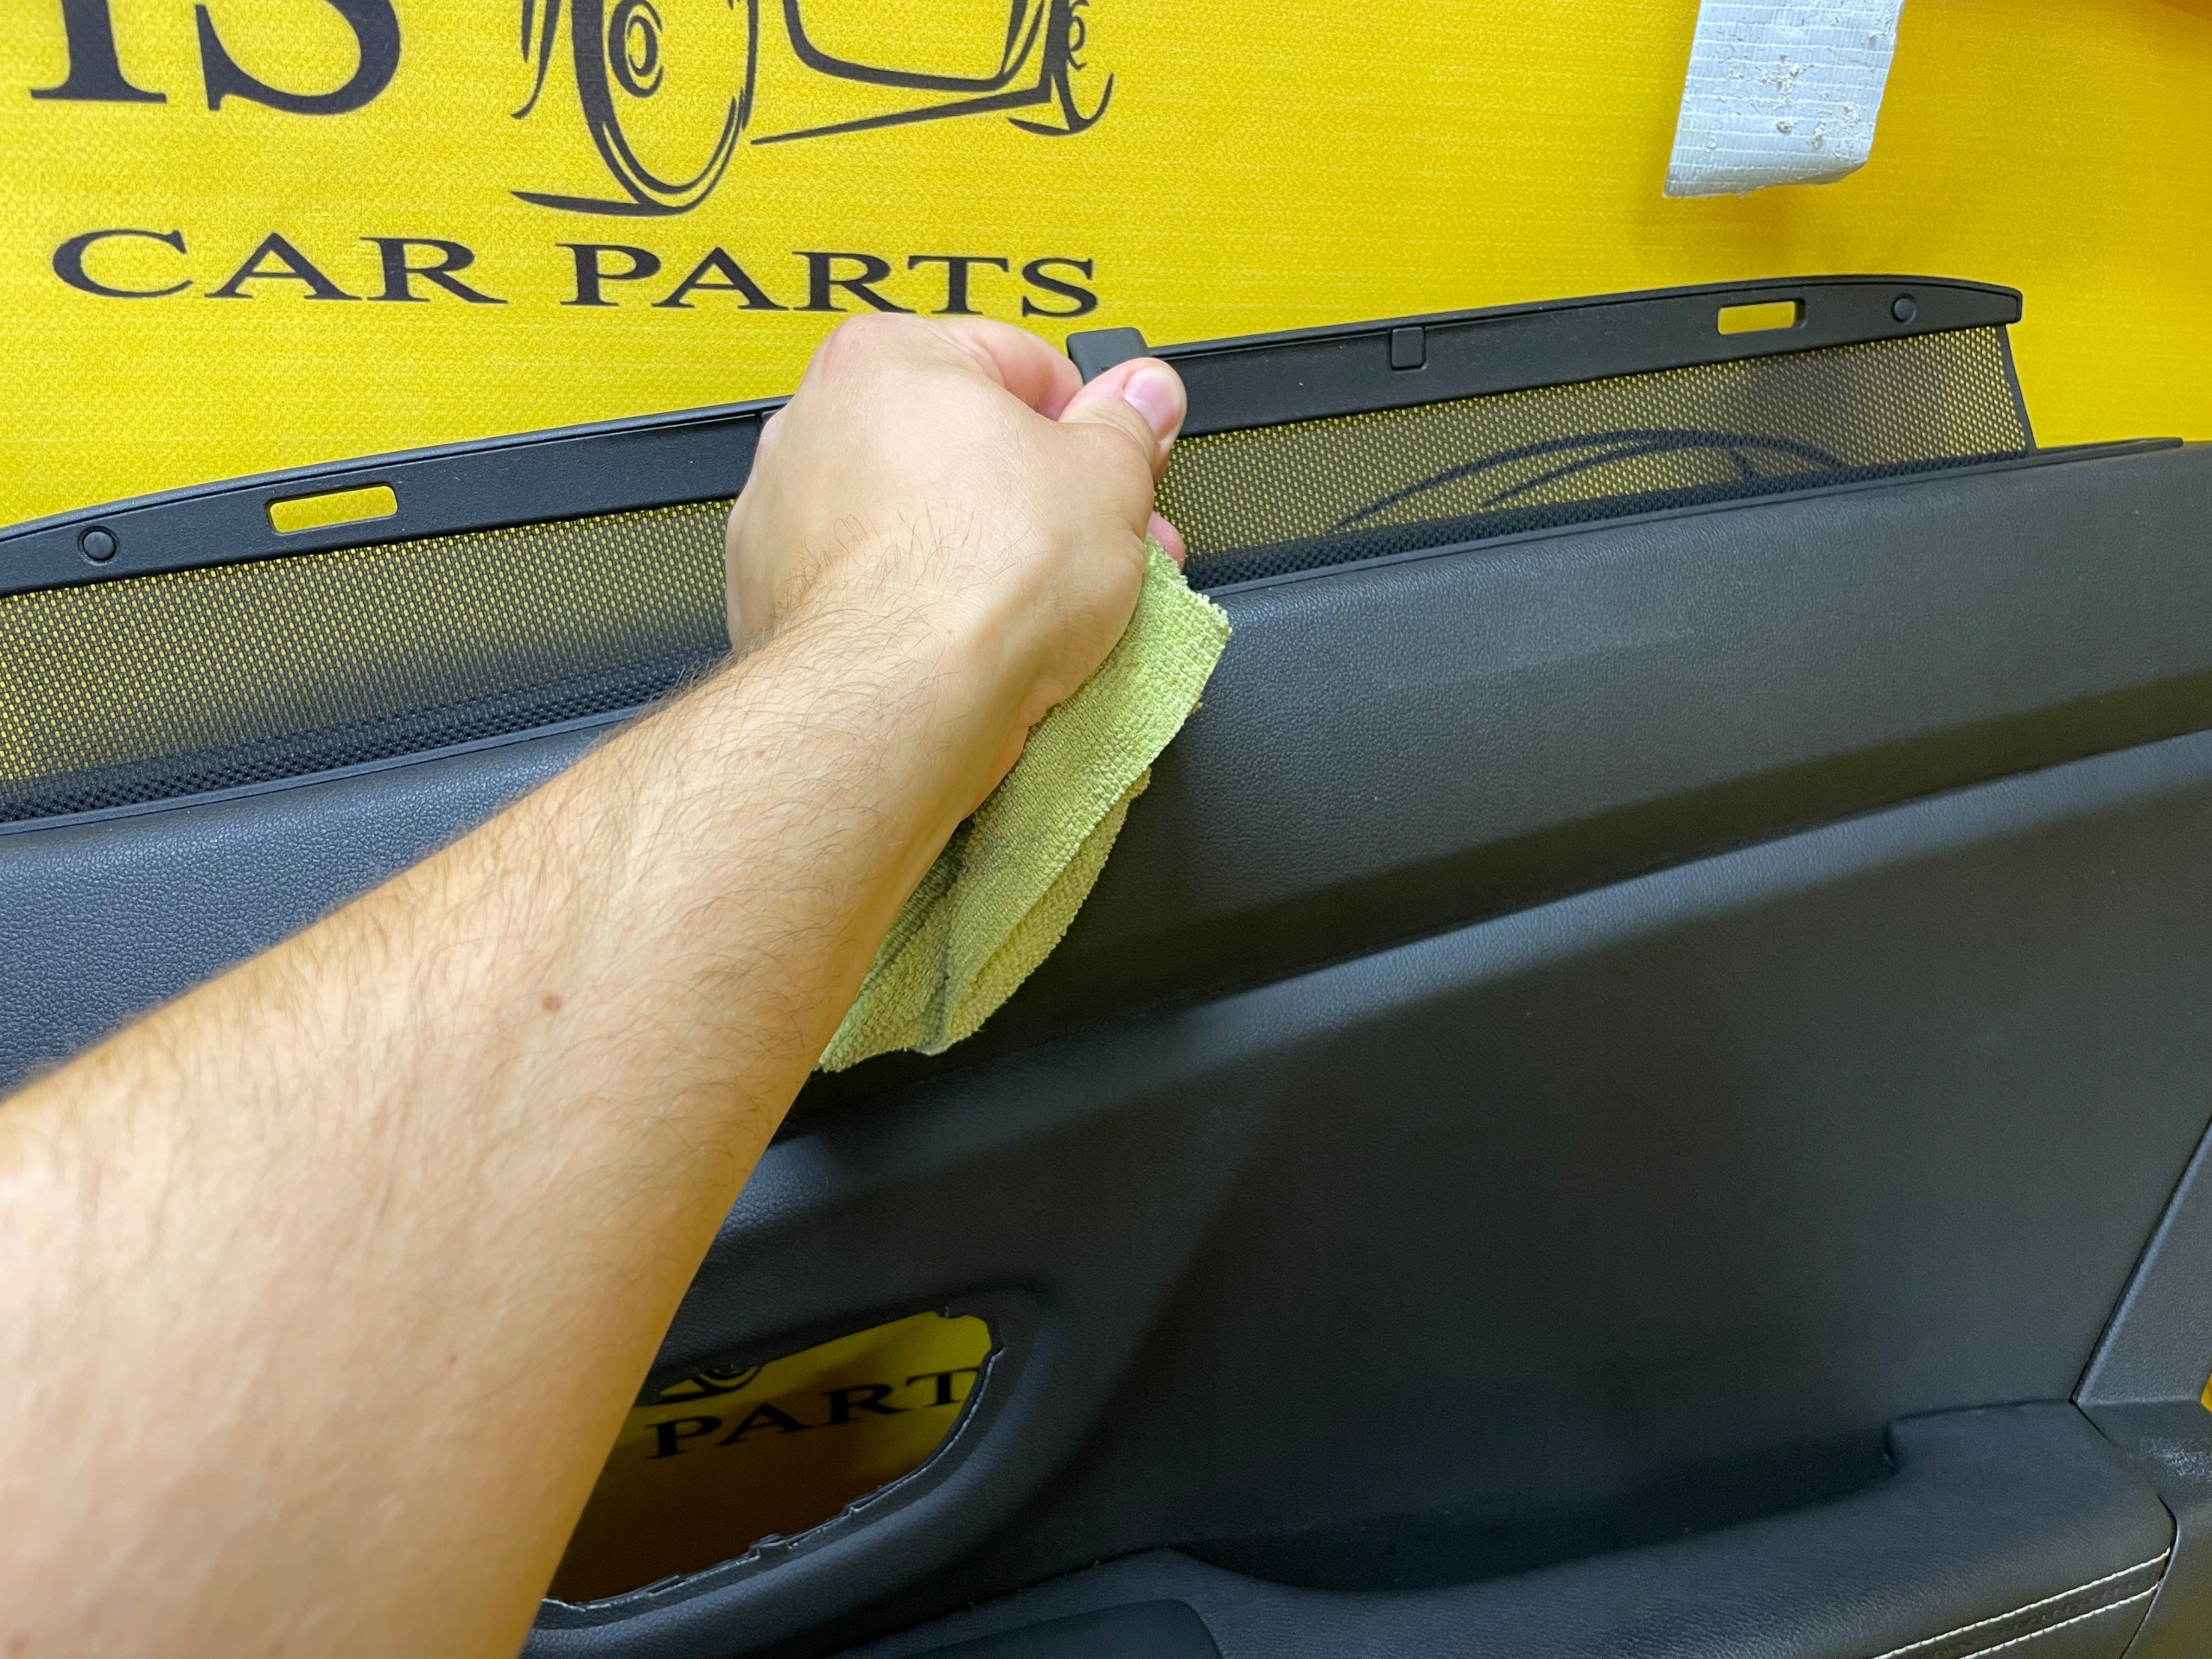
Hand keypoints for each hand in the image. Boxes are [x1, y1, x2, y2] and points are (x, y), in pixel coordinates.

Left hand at [725, 315, 1186, 808]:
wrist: (903, 701)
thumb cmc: (974, 581)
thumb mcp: (1108, 476)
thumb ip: (1129, 423)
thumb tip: (1141, 395)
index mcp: (889, 356)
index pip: (1024, 364)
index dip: (1091, 425)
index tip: (1119, 467)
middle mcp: (819, 420)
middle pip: (968, 447)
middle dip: (1049, 499)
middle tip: (1102, 542)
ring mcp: (789, 513)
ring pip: (924, 520)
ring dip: (994, 553)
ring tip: (1053, 602)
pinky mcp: (781, 599)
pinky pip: (882, 585)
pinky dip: (931, 605)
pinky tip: (985, 636)